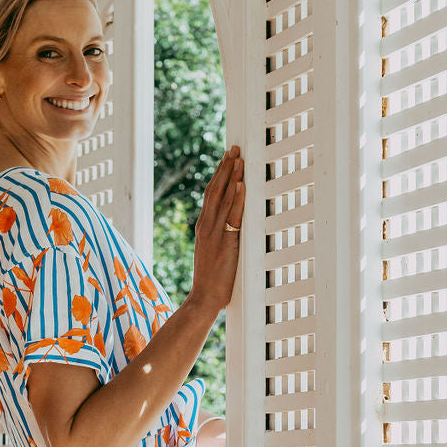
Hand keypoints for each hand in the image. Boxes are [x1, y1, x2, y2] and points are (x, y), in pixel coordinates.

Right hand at [190, 145, 244, 316]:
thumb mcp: (214, 252)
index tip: (227, 158)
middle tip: (234, 148)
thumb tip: (232, 225)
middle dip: (225, 168)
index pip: (211, 194)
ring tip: (239, 158)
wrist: (204, 298)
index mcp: (203, 227)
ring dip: (232, 177)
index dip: (219, 175)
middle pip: (215, 190)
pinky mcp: (225, 243)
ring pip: (223, 199)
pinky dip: (237, 199)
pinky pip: (232, 217)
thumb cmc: (211, 279)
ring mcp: (214, 234)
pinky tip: (242, 185)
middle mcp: (206, 226)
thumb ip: (220, 236)